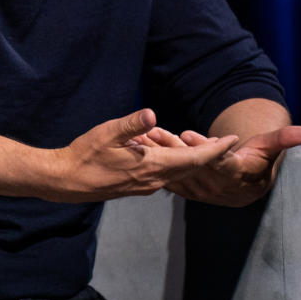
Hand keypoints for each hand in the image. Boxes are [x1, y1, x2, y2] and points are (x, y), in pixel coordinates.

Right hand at [44, 109, 237, 202]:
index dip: (215, 150)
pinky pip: (164, 173)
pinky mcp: (138, 186)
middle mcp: (154, 180)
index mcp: (152, 166)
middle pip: (191, 167)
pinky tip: (162, 149)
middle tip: (224, 140)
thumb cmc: (85, 155)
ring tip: (194, 141)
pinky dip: (171, 161)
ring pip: (177, 170)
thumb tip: (152, 114)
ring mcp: (146, 185)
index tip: (233, 141)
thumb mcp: (106, 134)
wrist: (67, 181)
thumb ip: (131, 124)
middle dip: (208, 154)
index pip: (193, 159)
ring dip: (187, 156)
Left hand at [135, 123, 300, 205]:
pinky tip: (136, 145)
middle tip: (156, 131)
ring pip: (173, 168)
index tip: (191, 133)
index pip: (217, 160)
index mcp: (230, 172)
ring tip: (142, 135)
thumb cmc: (256, 161)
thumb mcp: (268, 148)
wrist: (243, 187)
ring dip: (158, 153)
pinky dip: (152, 161)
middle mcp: (211, 182)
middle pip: (189, 164)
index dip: (204, 148)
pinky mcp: (182, 187)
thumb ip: (283, 140)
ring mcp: (195, 187)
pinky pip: (164, 173)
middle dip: (172, 147)